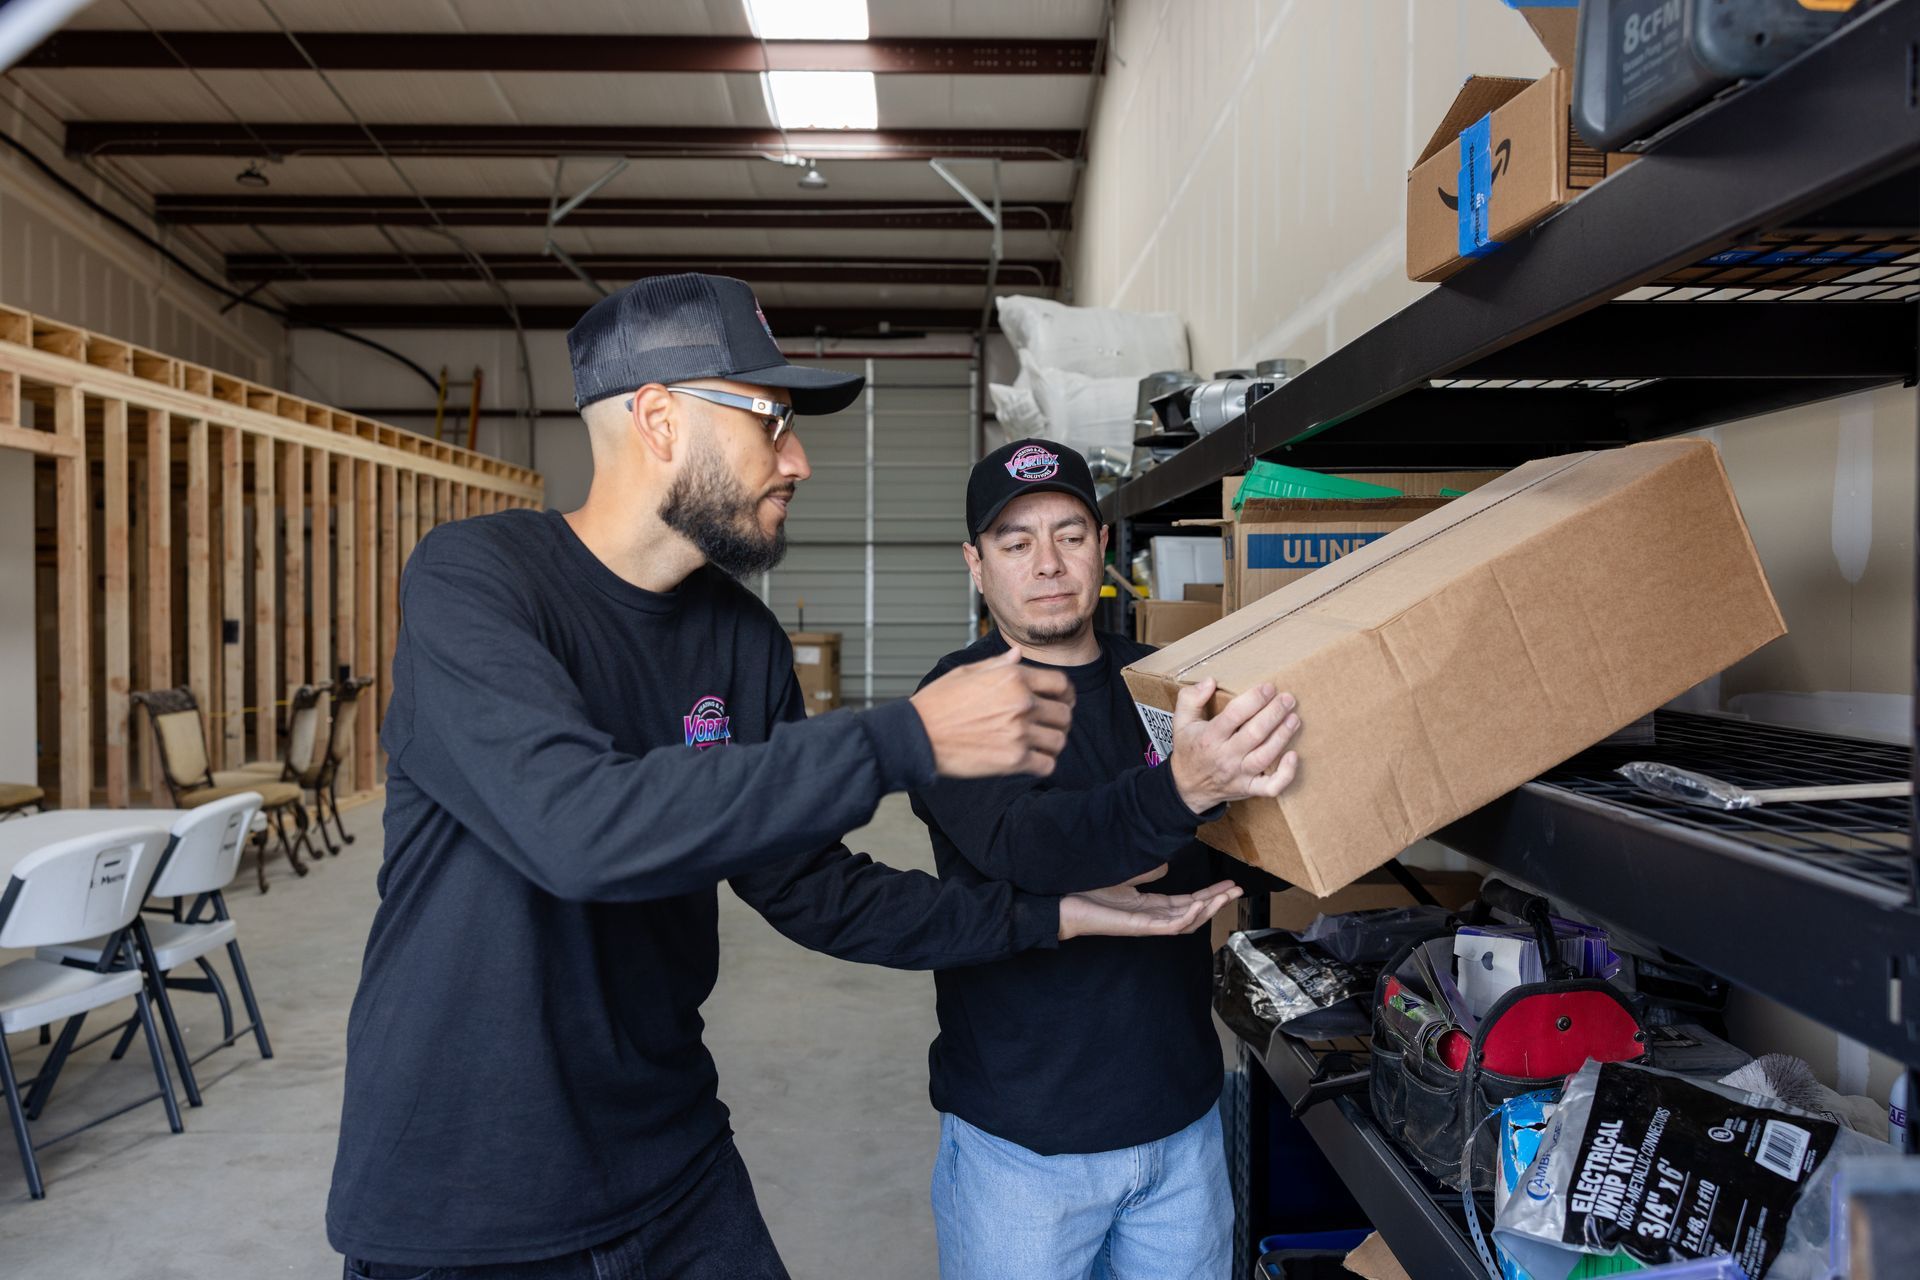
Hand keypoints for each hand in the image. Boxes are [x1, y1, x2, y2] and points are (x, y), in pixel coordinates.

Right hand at [910, 644, 1074, 777]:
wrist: (917, 735)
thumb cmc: (938, 703)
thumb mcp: (967, 672)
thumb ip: (999, 664)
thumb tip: (1017, 654)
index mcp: (1013, 677)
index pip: (1061, 683)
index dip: (1066, 693)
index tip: (1062, 701)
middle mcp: (1021, 702)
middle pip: (1064, 713)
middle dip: (1060, 720)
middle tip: (1050, 726)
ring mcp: (1019, 732)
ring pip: (1059, 740)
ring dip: (1053, 742)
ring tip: (1040, 743)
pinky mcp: (1013, 760)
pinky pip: (1047, 764)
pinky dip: (1043, 764)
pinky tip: (1032, 760)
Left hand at [1057, 865, 1243, 939]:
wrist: (1063, 903)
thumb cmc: (1088, 892)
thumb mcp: (1123, 876)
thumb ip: (1145, 872)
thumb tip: (1165, 864)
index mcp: (1149, 906)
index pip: (1187, 901)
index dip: (1209, 893)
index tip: (1229, 884)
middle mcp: (1151, 917)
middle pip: (1192, 912)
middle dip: (1216, 901)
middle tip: (1238, 890)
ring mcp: (1145, 924)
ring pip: (1186, 921)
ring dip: (1208, 908)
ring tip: (1226, 896)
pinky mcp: (1137, 927)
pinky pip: (1168, 925)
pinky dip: (1186, 915)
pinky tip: (1199, 902)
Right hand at [1168, 679, 1300, 813]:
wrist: (1187, 788)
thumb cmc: (1189, 750)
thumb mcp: (1181, 722)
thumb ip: (1190, 698)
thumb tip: (1210, 681)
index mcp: (1209, 737)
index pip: (1234, 715)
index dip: (1254, 700)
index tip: (1268, 687)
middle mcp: (1226, 756)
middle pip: (1255, 733)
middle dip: (1274, 713)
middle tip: (1287, 698)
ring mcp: (1239, 775)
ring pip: (1266, 756)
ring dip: (1283, 736)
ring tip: (1294, 718)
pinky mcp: (1249, 788)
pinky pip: (1272, 786)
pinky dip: (1286, 774)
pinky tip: (1293, 756)